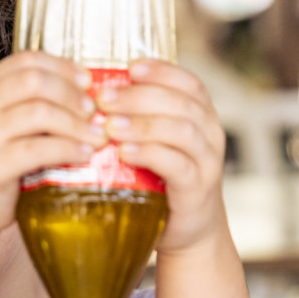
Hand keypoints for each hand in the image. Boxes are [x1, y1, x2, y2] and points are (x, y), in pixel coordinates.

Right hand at [0, 50, 101, 232]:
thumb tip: (85, 93)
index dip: (63, 66)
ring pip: (39, 113)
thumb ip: (31, 105)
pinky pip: (39, 150)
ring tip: (97, 135)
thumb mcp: (4, 124)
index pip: (27, 60)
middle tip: (93, 110)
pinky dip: (68, 149)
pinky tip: (84, 154)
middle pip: (35, 81)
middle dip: (71, 93)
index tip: (87, 82)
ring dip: (76, 124)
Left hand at [98, 59, 227, 252]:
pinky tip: (124, 153)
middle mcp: (209, 134)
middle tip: (103, 98)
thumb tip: (89, 95)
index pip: (188, 83)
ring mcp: (207, 162)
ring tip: (109, 126)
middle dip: (140, 96)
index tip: (129, 66)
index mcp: (200, 116)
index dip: (161, 71)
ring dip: (143, 124)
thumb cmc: (160, 182)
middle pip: (181, 102)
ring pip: (182, 130)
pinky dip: (150, 155)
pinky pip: (177, 165)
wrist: (186, 231)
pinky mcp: (198, 189)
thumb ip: (134, 121)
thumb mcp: (152, 145)